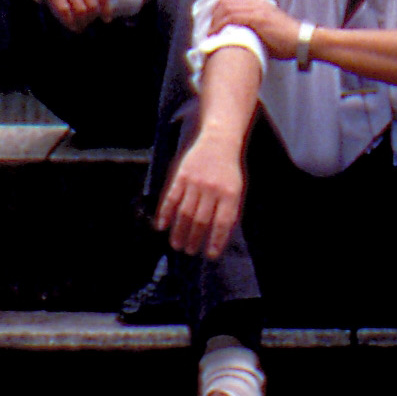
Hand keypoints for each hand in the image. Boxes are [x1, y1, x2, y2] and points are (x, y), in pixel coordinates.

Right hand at [155, 135, 248, 258]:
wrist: (218, 140)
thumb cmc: (227, 171)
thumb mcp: (236, 188)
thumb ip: (228, 210)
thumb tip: (216, 238)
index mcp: (230, 194)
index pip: (222, 223)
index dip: (215, 241)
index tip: (209, 255)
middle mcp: (212, 189)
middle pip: (201, 220)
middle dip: (194, 239)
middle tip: (188, 251)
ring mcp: (196, 182)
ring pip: (185, 213)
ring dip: (179, 231)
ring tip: (176, 245)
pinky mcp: (181, 175)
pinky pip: (171, 198)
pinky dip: (165, 213)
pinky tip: (161, 226)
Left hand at [200, 0, 304, 63]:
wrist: (303, 40)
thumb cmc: (289, 39)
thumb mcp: (272, 27)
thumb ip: (258, 27)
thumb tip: (246, 37)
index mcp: (261, 3)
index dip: (221, 6)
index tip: (215, 19)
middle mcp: (257, 3)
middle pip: (227, 1)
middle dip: (215, 14)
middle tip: (210, 28)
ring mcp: (257, 10)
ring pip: (227, 8)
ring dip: (215, 21)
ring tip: (211, 34)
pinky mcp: (257, 19)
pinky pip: (233, 17)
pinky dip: (221, 25)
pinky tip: (216, 34)